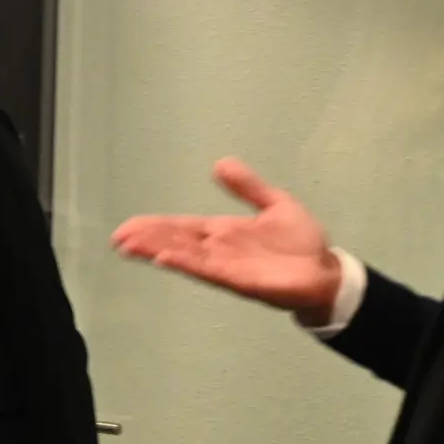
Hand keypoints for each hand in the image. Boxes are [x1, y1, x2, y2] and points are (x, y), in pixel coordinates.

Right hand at [112, 159, 341, 324]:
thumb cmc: (302, 243)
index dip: (155, 226)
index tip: (128, 226)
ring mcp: (225, 266)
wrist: (325, 272)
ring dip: (156, 251)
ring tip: (130, 246)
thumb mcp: (275, 204)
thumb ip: (248, 187)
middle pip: (175, 241)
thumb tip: (220, 164)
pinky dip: (185, 263)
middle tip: (118, 237)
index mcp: (222, 232)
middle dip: (146, 239)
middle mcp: (217, 250)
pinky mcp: (237, 280)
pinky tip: (165, 258)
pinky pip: (206, 270)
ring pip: (183, 255)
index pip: (181, 227)